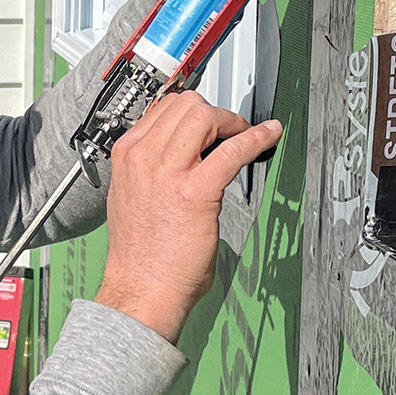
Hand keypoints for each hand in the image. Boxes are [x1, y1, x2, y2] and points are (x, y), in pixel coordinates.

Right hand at [94, 93, 282, 343]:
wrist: (140, 289)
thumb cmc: (139, 254)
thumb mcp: (132, 196)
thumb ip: (150, 171)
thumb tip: (180, 157)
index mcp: (127, 157)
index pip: (162, 108)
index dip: (192, 111)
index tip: (210, 120)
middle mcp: (143, 158)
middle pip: (185, 105)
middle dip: (214, 111)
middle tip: (230, 129)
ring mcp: (166, 173)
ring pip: (204, 117)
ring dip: (231, 121)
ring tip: (244, 135)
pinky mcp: (195, 192)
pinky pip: (231, 151)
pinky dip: (255, 139)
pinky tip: (268, 138)